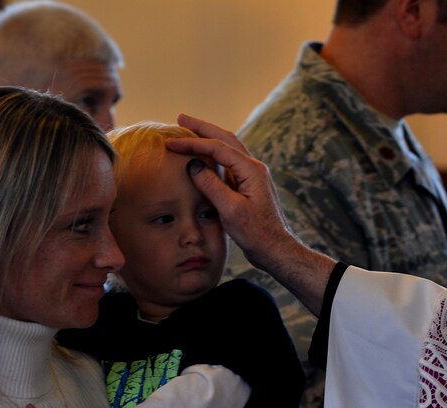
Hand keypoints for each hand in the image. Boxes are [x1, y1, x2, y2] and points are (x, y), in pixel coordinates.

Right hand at [166, 114, 335, 315]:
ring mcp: (253, 177)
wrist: (275, 250)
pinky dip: (214, 155)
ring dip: (209, 138)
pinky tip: (204, 157)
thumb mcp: (230, 210)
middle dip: (203, 128)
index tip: (171, 142)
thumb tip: (193, 164)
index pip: (218, 147)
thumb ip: (211, 185)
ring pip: (229, 149)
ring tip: (190, 131)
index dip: (193, 143)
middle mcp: (254, 168)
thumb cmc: (256, 233)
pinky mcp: (249, 187)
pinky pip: (230, 164)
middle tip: (181, 118)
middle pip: (226, 139)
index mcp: (251, 170)